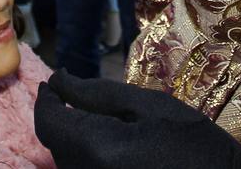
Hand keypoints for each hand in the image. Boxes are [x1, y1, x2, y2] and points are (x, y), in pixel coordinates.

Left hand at [34, 71, 240, 168]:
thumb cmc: (193, 143)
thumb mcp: (149, 105)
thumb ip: (97, 94)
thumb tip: (57, 80)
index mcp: (96, 148)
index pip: (48, 121)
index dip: (46, 99)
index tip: (52, 82)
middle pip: (55, 142)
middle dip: (62, 117)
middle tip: (80, 96)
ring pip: (67, 160)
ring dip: (74, 138)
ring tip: (104, 123)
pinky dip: (87, 156)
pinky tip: (112, 146)